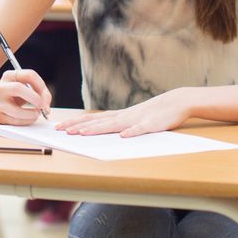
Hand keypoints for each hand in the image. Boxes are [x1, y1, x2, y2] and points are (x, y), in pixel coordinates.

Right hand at [0, 69, 51, 125]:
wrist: (3, 102)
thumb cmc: (19, 94)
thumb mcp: (28, 87)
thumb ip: (41, 92)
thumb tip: (45, 106)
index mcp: (9, 76)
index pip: (29, 75)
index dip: (41, 85)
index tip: (45, 95)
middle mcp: (0, 87)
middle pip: (17, 88)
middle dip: (34, 98)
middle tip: (43, 105)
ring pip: (16, 110)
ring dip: (31, 114)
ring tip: (37, 113)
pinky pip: (16, 121)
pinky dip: (27, 121)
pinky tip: (30, 118)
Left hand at [56, 89, 190, 137]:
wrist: (176, 101)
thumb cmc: (154, 113)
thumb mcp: (133, 119)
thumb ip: (118, 124)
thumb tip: (102, 131)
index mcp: (119, 116)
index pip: (92, 119)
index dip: (76, 123)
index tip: (61, 126)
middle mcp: (124, 116)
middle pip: (97, 122)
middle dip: (79, 126)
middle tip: (62, 130)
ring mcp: (136, 119)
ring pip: (114, 125)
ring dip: (97, 129)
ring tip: (82, 134)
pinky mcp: (151, 124)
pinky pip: (140, 129)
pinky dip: (132, 132)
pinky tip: (123, 136)